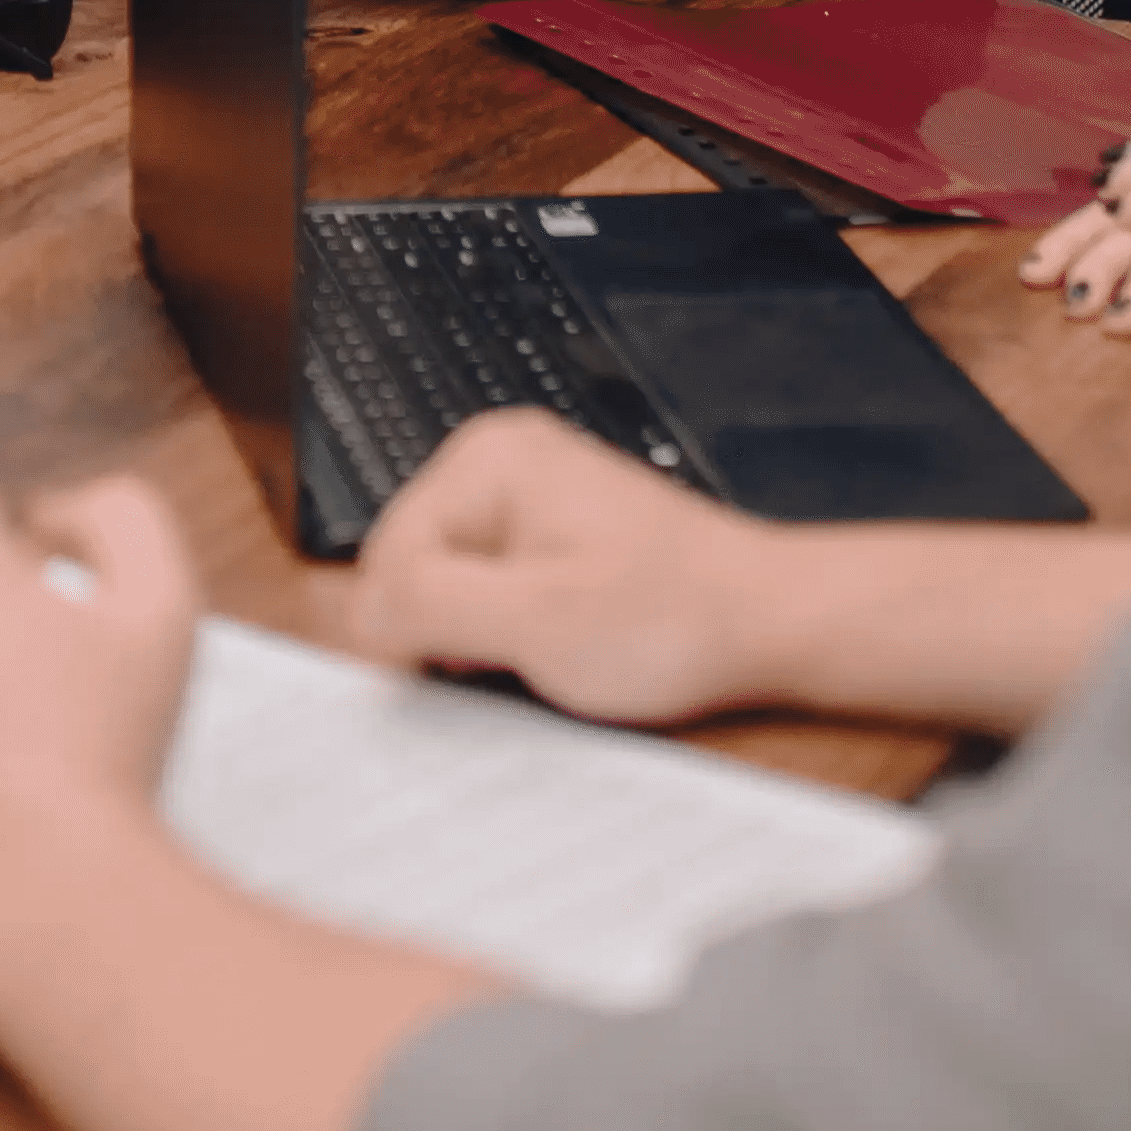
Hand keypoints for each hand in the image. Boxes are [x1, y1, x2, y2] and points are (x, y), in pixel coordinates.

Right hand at [341, 409, 781, 725]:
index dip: (417, 629)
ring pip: (451, 585)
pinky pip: (490, 586)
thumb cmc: (675, 619)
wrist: (770, 623)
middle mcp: (500, 460)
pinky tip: (565, 640)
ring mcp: (527, 493)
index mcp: (488, 461)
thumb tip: (361, 608)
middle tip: (531, 655)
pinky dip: (515, 626)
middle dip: (457, 627)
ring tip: (559, 645)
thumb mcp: (534, 623)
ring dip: (487, 632)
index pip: (387, 555)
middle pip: (415, 568)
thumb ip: (431, 606)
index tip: (472, 669)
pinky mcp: (550, 531)